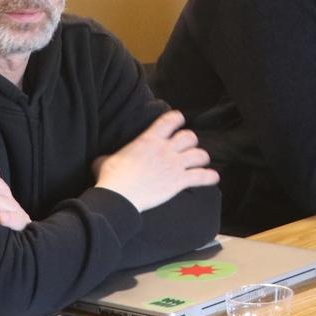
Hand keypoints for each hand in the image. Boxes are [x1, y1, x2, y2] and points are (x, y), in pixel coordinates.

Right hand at [94, 111, 219, 211]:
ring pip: (199, 154)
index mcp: (149, 140)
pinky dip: (209, 177)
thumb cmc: (111, 178)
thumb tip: (101, 161)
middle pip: (190, 136)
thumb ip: (109, 157)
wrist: (119, 196)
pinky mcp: (180, 181)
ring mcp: (175, 164)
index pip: (170, 120)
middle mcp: (166, 149)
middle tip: (187, 147)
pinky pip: (201, 176)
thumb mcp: (106, 160)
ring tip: (200, 162)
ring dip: (201, 158)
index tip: (179, 121)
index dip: (177, 119)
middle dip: (191, 141)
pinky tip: (214, 177)